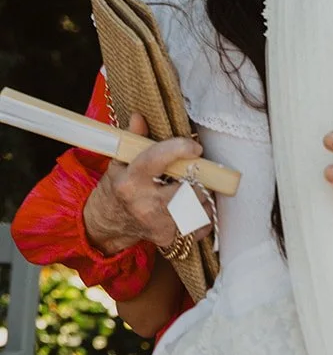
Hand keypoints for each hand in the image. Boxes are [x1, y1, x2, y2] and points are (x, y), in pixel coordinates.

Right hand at [83, 114, 207, 254]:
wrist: (108, 223)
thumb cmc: (118, 188)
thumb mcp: (119, 163)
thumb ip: (134, 139)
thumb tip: (140, 116)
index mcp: (130, 182)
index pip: (157, 160)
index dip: (179, 149)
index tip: (194, 147)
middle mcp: (144, 205)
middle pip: (187, 187)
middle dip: (196, 178)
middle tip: (195, 172)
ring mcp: (157, 224)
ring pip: (198, 206)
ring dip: (202, 195)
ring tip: (192, 188)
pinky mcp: (168, 238)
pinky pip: (199, 225)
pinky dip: (202, 215)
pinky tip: (192, 208)